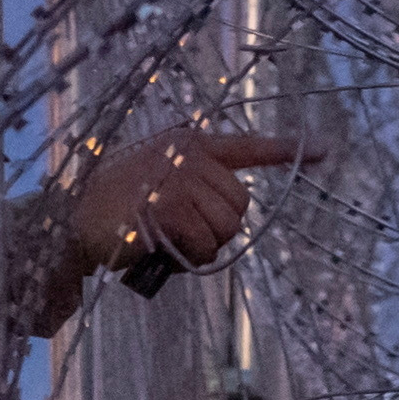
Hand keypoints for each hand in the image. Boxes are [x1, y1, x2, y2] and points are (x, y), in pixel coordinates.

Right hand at [65, 124, 310, 286]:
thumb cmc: (116, 208)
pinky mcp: (167, 206)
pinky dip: (188, 257)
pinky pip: (204, 244)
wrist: (72, 222)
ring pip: (227, 227)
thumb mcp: (157, 181)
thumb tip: (229, 218)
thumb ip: (195, 186)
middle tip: (185, 234)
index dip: (288, 151)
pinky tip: (162, 248)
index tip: (326, 151)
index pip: (248, 146)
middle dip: (220, 229)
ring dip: (204, 247)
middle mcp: (187, 154)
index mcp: (188, 142)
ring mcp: (177, 178)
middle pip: (241, 204)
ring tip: (171, 242)